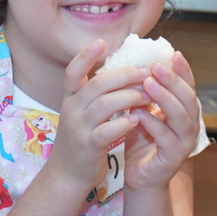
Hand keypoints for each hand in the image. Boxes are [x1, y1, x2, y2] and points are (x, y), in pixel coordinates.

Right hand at [47, 39, 151, 191]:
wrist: (68, 173)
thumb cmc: (84, 137)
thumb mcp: (84, 112)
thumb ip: (98, 93)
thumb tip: (125, 70)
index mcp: (71, 99)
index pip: (72, 72)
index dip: (85, 56)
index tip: (101, 42)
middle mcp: (72, 110)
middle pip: (96, 84)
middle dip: (124, 75)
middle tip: (146, 72)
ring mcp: (79, 128)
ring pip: (104, 105)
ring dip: (129, 97)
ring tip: (148, 96)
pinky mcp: (88, 146)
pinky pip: (106, 131)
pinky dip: (123, 123)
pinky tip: (137, 120)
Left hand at [122, 52, 199, 193]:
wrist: (140, 177)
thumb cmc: (141, 143)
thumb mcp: (143, 114)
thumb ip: (145, 96)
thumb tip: (136, 68)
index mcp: (184, 113)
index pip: (187, 88)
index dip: (183, 71)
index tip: (173, 54)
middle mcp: (190, 125)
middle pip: (188, 99)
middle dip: (173, 81)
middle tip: (157, 67)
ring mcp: (184, 142)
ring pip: (181, 116)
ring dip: (165, 98)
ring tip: (148, 83)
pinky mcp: (174, 157)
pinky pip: (166, 137)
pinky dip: (153, 124)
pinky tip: (139, 113)